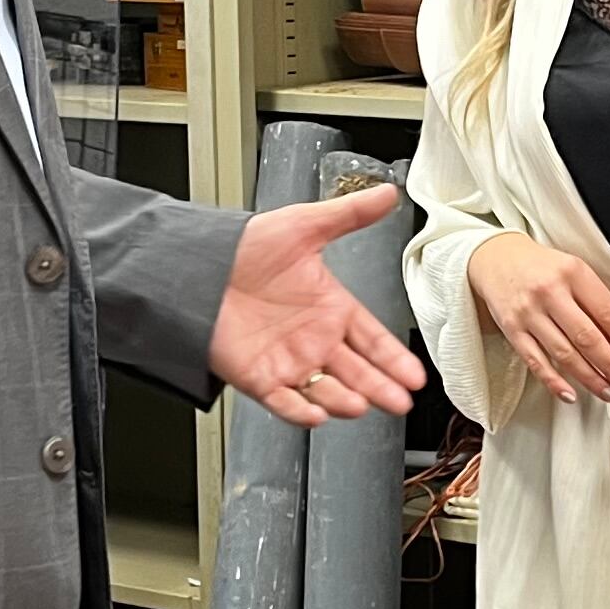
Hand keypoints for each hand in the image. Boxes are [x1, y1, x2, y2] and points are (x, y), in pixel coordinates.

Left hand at [210, 185, 429, 427]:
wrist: (194, 266)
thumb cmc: (244, 247)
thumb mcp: (302, 226)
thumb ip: (348, 214)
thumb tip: (386, 194)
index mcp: (331, 308)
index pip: (373, 339)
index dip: (394, 358)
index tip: (415, 375)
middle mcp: (314, 339)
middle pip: (357, 372)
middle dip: (381, 387)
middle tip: (401, 401)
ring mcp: (288, 361)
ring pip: (326, 390)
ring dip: (344, 400)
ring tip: (362, 404)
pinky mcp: (259, 377)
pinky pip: (284, 401)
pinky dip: (299, 410)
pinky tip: (316, 414)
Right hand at [467, 231, 609, 404]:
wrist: (497, 258)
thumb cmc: (542, 267)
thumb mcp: (574, 270)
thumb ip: (596, 300)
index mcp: (573, 272)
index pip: (608, 313)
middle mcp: (550, 292)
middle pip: (588, 337)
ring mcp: (528, 312)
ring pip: (564, 354)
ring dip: (590, 379)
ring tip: (608, 392)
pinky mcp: (512, 330)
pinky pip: (535, 362)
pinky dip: (554, 382)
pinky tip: (571, 394)